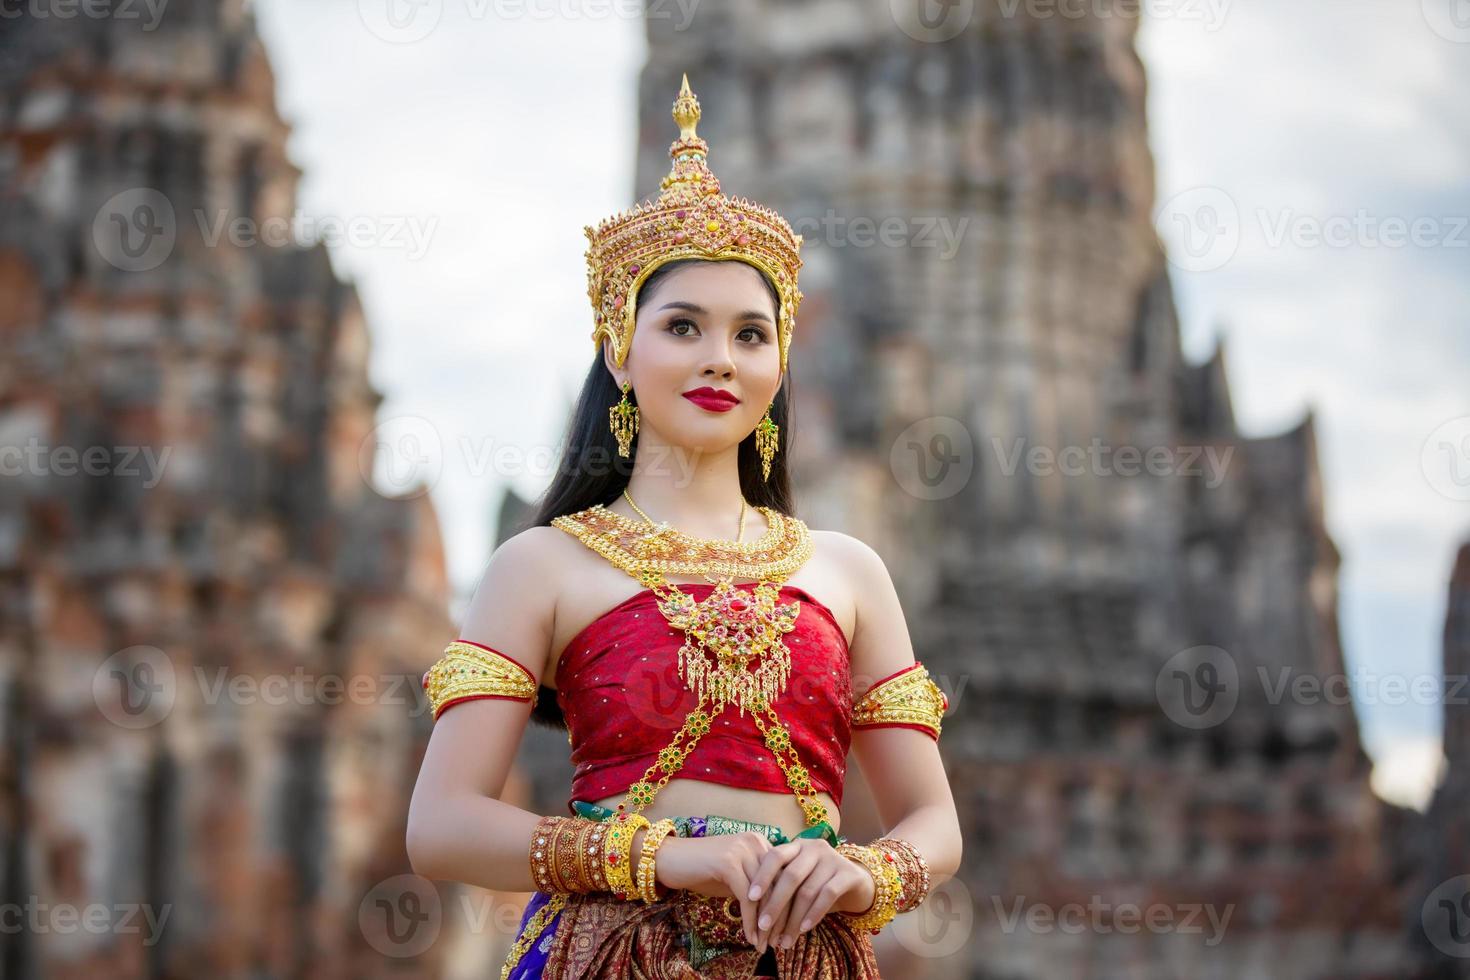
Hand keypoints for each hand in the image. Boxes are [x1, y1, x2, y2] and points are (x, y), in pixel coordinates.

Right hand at [648, 831, 775, 948]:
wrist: (668, 859)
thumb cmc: (700, 870)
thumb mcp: (734, 875)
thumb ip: (755, 884)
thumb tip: (775, 910)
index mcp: (759, 842)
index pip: (783, 876)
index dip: (787, 905)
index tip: (784, 930)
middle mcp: (755, 842)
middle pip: (778, 885)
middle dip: (779, 917)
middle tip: (777, 942)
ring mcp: (742, 850)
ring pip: (764, 894)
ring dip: (765, 924)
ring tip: (764, 945)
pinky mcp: (729, 863)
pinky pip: (747, 899)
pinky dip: (750, 921)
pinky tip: (750, 937)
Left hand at [745, 839, 874, 952]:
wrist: (858, 881)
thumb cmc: (820, 882)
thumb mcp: (800, 879)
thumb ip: (782, 886)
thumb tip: (754, 914)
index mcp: (798, 846)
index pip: (775, 856)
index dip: (762, 876)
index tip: (749, 897)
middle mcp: (815, 848)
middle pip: (790, 876)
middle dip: (775, 904)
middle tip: (763, 927)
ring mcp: (833, 859)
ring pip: (808, 890)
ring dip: (793, 918)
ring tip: (784, 939)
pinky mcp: (848, 874)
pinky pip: (827, 895)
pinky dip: (814, 914)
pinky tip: (804, 929)